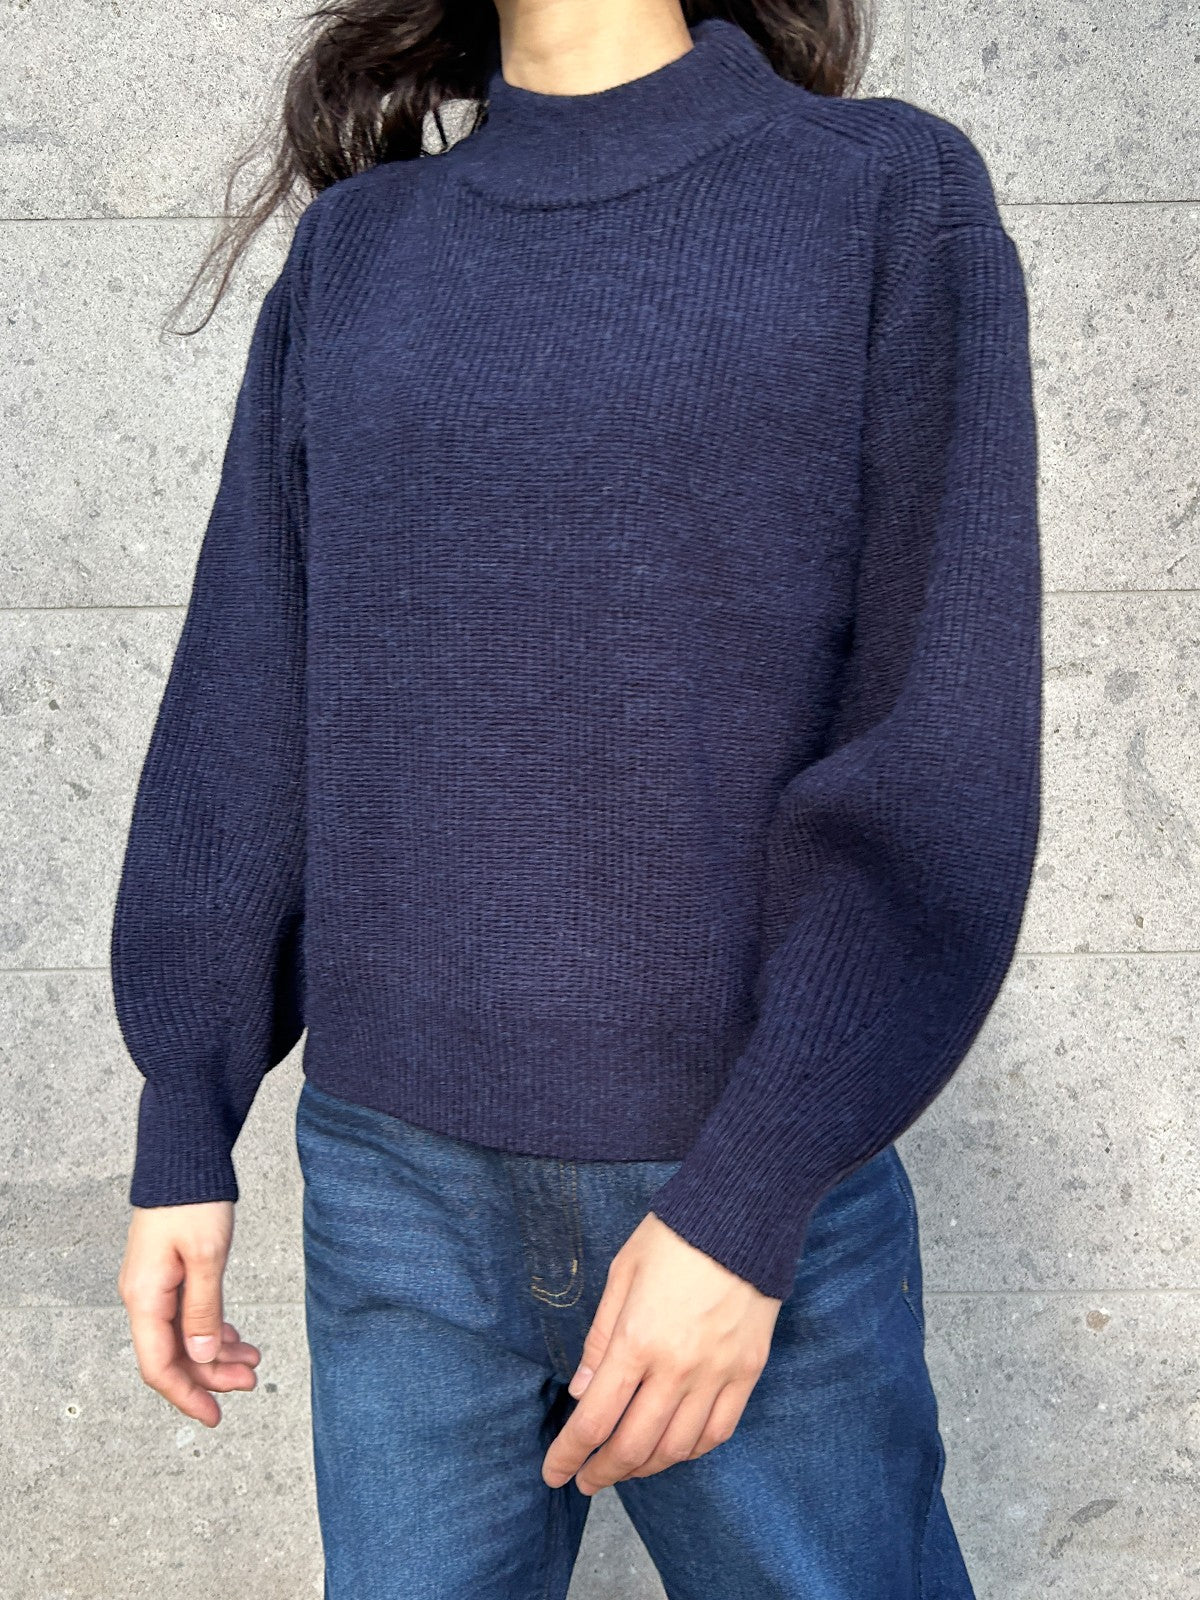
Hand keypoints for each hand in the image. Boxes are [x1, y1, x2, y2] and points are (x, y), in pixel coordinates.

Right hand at [117, 1200, 260, 1426]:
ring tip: (253, 1360)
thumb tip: (204, 1357)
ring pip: (184, 1337)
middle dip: (211, 1375)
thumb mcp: (207, 1257)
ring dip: (216, 1353)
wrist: (183, 1160)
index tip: (215, 1415)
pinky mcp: (169, 1275)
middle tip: (251, 1382)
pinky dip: (213, 1329)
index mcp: (146, 1298)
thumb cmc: (193, 1201)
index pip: (160, 1365)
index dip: (187, 1395)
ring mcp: (155, 1286)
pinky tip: (235, 1335)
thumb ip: (204, 1310)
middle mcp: (144, 1297)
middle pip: (173, 1356)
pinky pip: (187, 1316)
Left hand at [541, 1212, 780, 1493]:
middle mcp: (677, 1367)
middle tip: (587, 1480)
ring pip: (677, 1448)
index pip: (595, 1420)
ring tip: (626, 1467)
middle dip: (603, 1472)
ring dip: (645, 1468)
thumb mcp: (622, 1273)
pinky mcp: (747, 1371)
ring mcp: (716, 1373)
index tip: (554, 1472)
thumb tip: (583, 1392)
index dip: (569, 1455)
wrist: (743, 1215)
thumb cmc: (675, 1236)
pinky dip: (691, 1451)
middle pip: (634, 1445)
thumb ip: (601, 1338)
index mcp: (637, 1340)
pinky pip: (718, 1431)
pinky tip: (673, 1449)